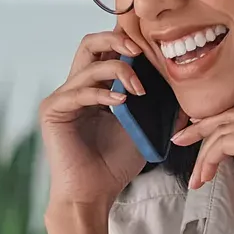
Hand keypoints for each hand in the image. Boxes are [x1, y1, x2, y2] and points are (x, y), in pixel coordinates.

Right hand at [39, 31, 147, 214]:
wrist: (92, 195)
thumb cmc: (114, 165)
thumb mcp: (143, 127)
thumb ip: (154, 104)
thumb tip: (181, 85)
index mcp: (95, 88)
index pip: (107, 50)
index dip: (127, 42)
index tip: (153, 48)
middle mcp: (76, 88)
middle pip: (90, 43)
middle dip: (117, 39)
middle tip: (140, 50)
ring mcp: (63, 97)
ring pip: (89, 64)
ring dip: (119, 71)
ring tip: (140, 90)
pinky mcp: (53, 110)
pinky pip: (79, 91)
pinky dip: (103, 92)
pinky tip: (121, 102)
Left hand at [172, 105, 233, 233]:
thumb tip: (221, 133)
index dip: (218, 121)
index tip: (195, 131)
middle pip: (233, 114)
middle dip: (202, 127)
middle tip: (179, 139)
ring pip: (223, 130)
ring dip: (204, 154)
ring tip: (197, 177)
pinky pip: (222, 143)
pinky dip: (208, 160)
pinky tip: (205, 177)